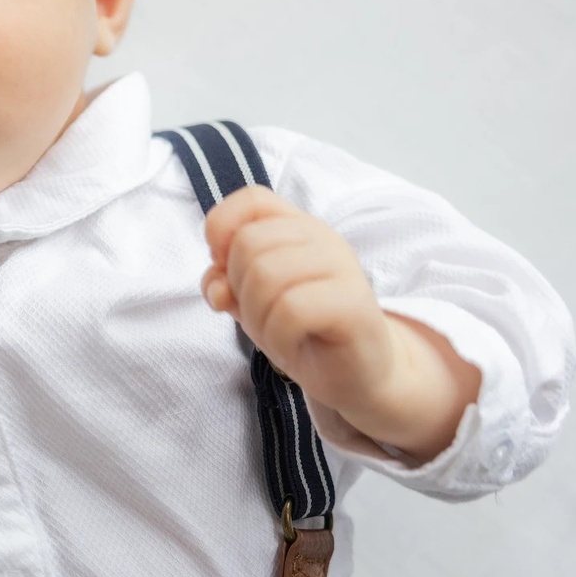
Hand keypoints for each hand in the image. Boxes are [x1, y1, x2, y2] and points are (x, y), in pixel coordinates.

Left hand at [202, 190, 478, 460]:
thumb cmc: (305, 334)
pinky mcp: (351, 303)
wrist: (359, 377)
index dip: (222, 229)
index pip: (252, 199)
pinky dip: (278, 337)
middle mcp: (322, 238)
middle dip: (239, 290)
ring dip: (257, 317)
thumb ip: (227, 283)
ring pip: (265, 276)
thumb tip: (217, 283)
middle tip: (264, 318)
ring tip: (280, 333)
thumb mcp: (253, 304)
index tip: (226, 270)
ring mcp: (341, 267)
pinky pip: (289, 311)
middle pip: (248, 243)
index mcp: (299, 228)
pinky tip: (294, 344)